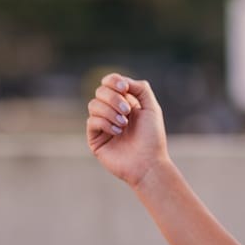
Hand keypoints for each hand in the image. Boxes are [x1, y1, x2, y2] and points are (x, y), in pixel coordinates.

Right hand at [86, 73, 168, 187]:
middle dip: (113, 97)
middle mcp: (112, 111)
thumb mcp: (152, 107)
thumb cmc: (152, 137)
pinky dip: (105, 123)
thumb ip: (140, 88)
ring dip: (110, 111)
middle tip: (127, 111)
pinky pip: (92, 121)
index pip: (110, 82)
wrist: (148, 163)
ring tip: (124, 123)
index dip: (114, 81)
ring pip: (93, 104)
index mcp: (126, 101)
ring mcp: (102, 124)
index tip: (125, 89)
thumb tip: (123, 81)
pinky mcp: (95, 138)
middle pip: (100, 91)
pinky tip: (118, 132)